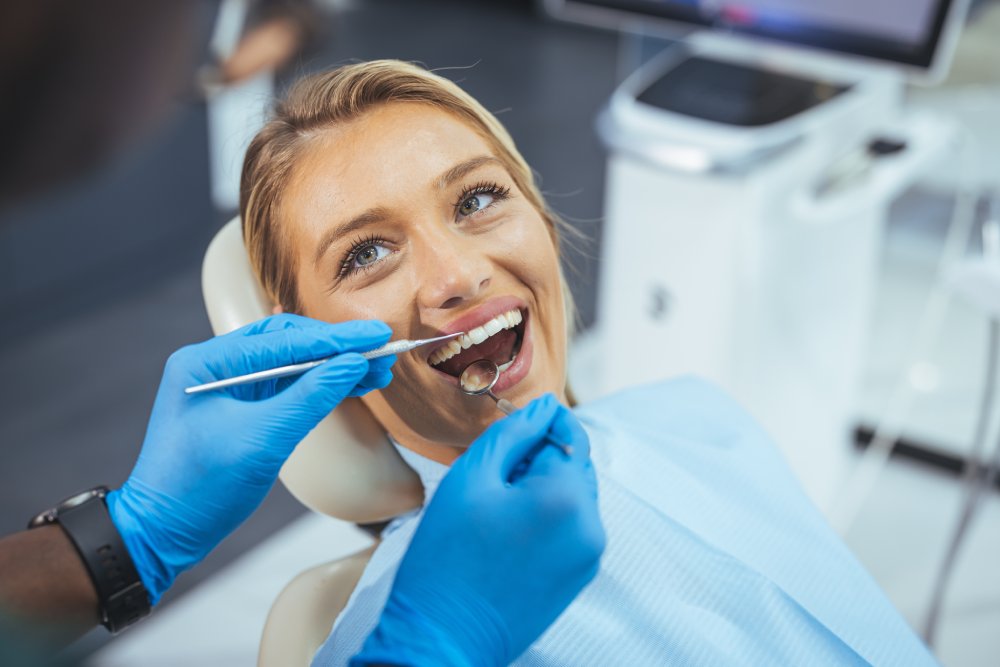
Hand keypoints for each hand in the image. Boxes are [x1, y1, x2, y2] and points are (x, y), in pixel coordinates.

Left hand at [106, 314, 393, 602]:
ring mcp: (227, 386)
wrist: (162, 533)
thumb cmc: (200, 488)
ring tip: (377, 370)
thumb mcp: (263, 440)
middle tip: (382, 348)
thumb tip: (353, 364)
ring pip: (290, 365)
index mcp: (207, 363)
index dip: (336, 338)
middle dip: (338, 348)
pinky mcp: (239, 409)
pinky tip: (350, 384)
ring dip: (333, 367)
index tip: (377, 334)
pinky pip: (285, 388)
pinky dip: (318, 386)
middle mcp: (214, 365)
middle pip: (288, 344)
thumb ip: (311, 397)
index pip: (284, 340)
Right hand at [353, 394, 604, 666]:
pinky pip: (571, 527)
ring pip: (573, 495)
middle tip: (492, 479)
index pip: (569, 434)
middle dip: (539, 460)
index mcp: (566, 498)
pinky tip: (507, 534)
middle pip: (574, 465)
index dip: (540, 425)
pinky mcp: (580, 577)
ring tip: (496, 511)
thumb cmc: (446, 557)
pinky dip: (546, 518)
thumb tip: (545, 406)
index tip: (511, 430)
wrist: (442, 637)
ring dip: (542, 489)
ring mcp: (589, 556)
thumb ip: (514, 433)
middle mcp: (591, 526)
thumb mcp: (471, 478)